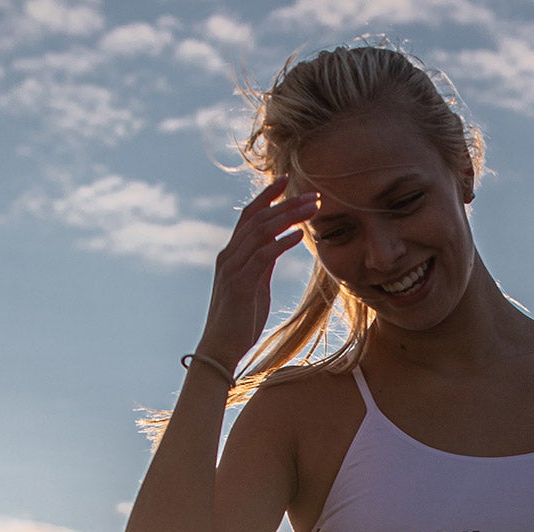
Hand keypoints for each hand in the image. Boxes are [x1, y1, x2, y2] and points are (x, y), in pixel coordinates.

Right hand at [193, 177, 317, 372]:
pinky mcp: (239, 284)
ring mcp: (232, 268)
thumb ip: (263, 263)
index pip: (248, 215)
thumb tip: (279, 243)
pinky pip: (262, 256)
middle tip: (312, 194)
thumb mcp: (255, 285)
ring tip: (311, 208)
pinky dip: (281, 242)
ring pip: (260, 231)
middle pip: (258, 217)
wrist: (220, 349)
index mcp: (231, 254)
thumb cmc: (240, 320)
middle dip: (285, 203)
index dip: (267, 195)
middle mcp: (228, 255)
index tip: (287, 179)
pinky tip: (299, 236)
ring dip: (288, 217)